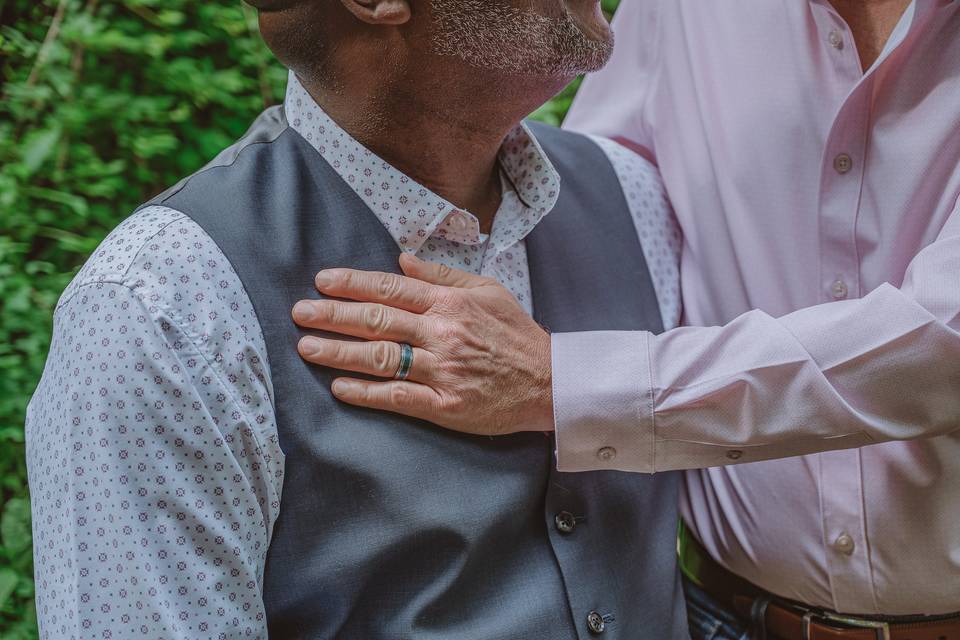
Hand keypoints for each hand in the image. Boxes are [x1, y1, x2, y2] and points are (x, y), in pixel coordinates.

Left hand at [291, 253, 553, 434]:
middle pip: (377, 321)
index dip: (352, 284)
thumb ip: (442, 276)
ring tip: (306, 348)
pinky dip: (366, 393)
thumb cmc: (517, 334)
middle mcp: (442, 333)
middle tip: (299, 313)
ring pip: (380, 358)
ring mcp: (442, 370)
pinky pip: (397, 397)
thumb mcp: (487, 291)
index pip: (391, 289)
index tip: (322, 282)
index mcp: (450, 303)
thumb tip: (402, 261)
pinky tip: (340, 388)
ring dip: (339, 352)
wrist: (551, 382)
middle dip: (333, 315)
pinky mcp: (445, 405)